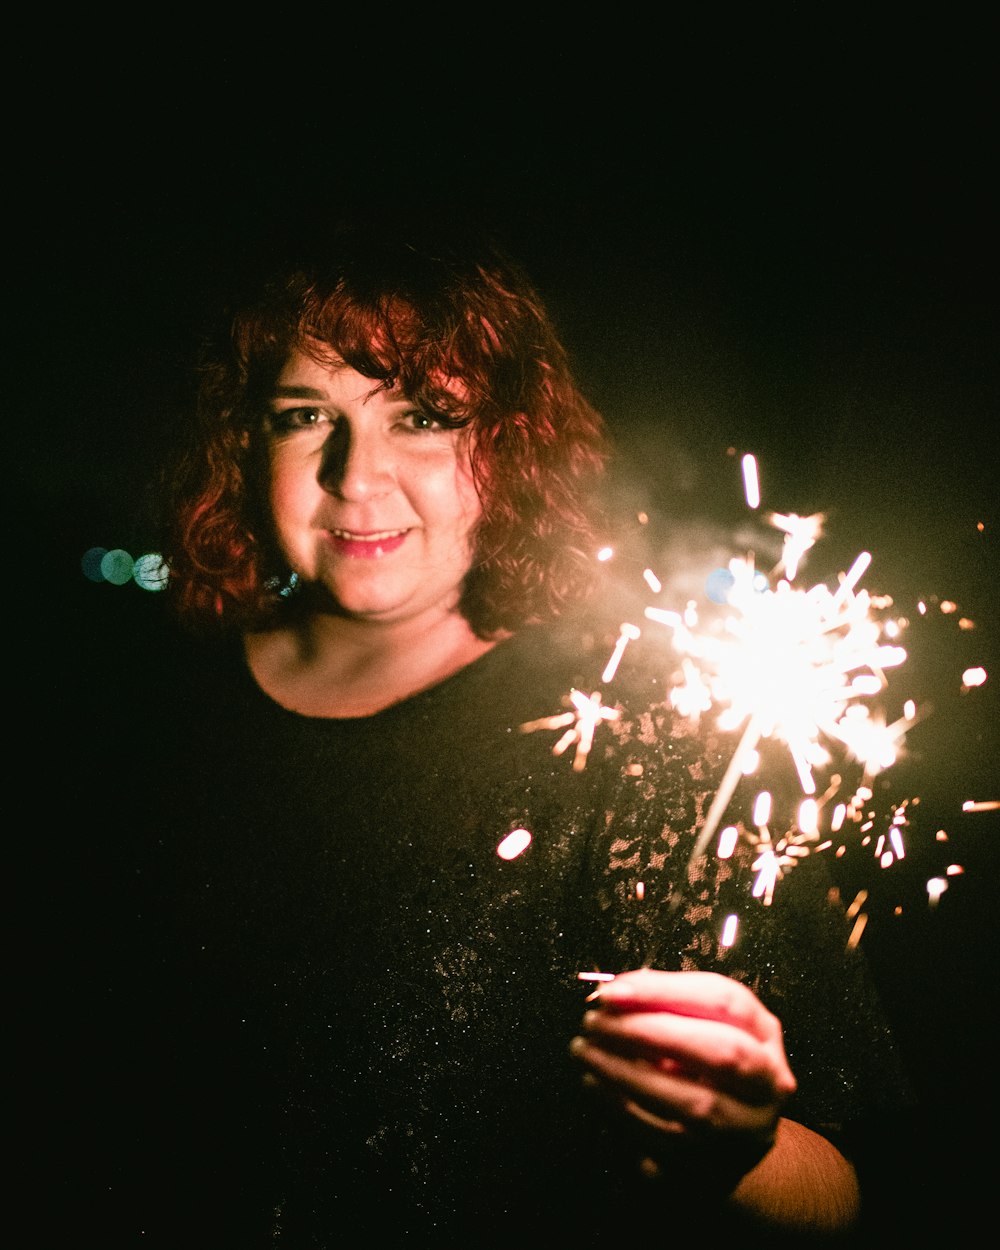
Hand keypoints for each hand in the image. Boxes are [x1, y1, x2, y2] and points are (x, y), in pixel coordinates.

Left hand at [570, 968, 796, 1167]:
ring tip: (585, 1050)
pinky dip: (622, 1108)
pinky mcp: (717, 1169)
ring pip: (692, 1102)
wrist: (726, 1144)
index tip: (611, 991)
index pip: (726, 1001)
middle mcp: (768, 1084)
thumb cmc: (703, 1067)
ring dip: (626, 1072)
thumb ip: (662, 1002)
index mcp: (765, 1035)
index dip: (666, 991)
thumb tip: (613, 993)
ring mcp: (746, 1132)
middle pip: (719, 1052)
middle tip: (594, 1022)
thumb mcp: (696, 1025)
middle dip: (649, 1033)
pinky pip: (666, 1139)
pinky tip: (593, 1084)